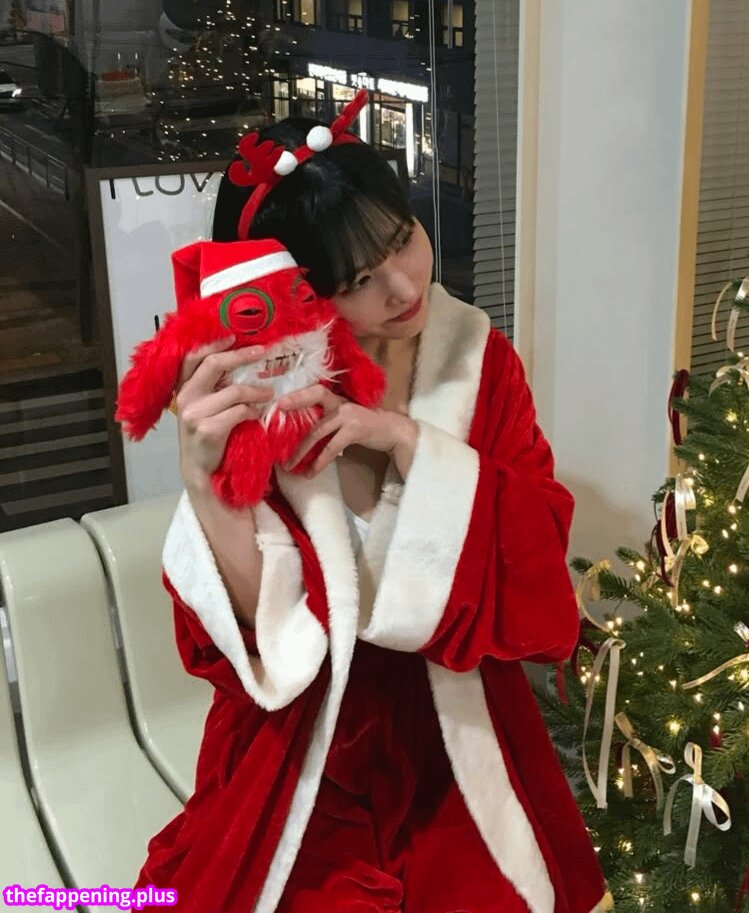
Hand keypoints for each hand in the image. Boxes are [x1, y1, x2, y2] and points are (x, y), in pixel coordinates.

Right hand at [173, 335, 274, 492]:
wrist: (199, 468)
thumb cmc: (206, 434)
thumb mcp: (201, 407)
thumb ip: (211, 387)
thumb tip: (240, 361)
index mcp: (183, 388)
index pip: (193, 357)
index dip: (213, 344)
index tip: (234, 337)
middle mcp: (185, 398)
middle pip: (213, 364)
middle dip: (241, 356)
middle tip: (262, 352)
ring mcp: (195, 414)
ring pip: (234, 391)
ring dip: (257, 391)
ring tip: (269, 394)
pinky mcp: (208, 430)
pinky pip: (239, 412)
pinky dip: (253, 411)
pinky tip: (258, 414)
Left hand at [278, 384, 418, 477]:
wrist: (395, 432)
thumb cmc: (368, 428)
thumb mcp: (348, 419)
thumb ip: (330, 419)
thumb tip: (305, 432)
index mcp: (338, 400)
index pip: (316, 390)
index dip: (298, 394)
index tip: (280, 402)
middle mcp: (342, 403)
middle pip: (314, 399)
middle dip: (294, 406)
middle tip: (274, 422)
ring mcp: (349, 415)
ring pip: (318, 431)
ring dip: (302, 450)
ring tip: (289, 465)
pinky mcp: (355, 430)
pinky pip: (332, 447)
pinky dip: (320, 461)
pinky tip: (311, 472)